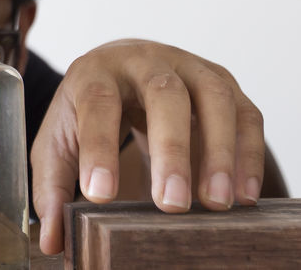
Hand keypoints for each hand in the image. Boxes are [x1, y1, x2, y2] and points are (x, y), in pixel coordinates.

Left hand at [31, 39, 265, 254]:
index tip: (100, 194)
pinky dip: (248, 153)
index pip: (97, 103)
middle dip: (170, 147)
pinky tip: (243, 195)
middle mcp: (144, 61)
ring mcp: (188, 68)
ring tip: (215, 202)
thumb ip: (53, 186)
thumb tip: (52, 240)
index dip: (99, 148)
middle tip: (171, 203)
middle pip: (163, 92)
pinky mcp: (222, 82)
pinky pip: (246, 114)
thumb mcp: (60, 140)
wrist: (122, 66)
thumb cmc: (87, 109)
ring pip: (213, 97)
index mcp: (95, 72)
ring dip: (218, 151)